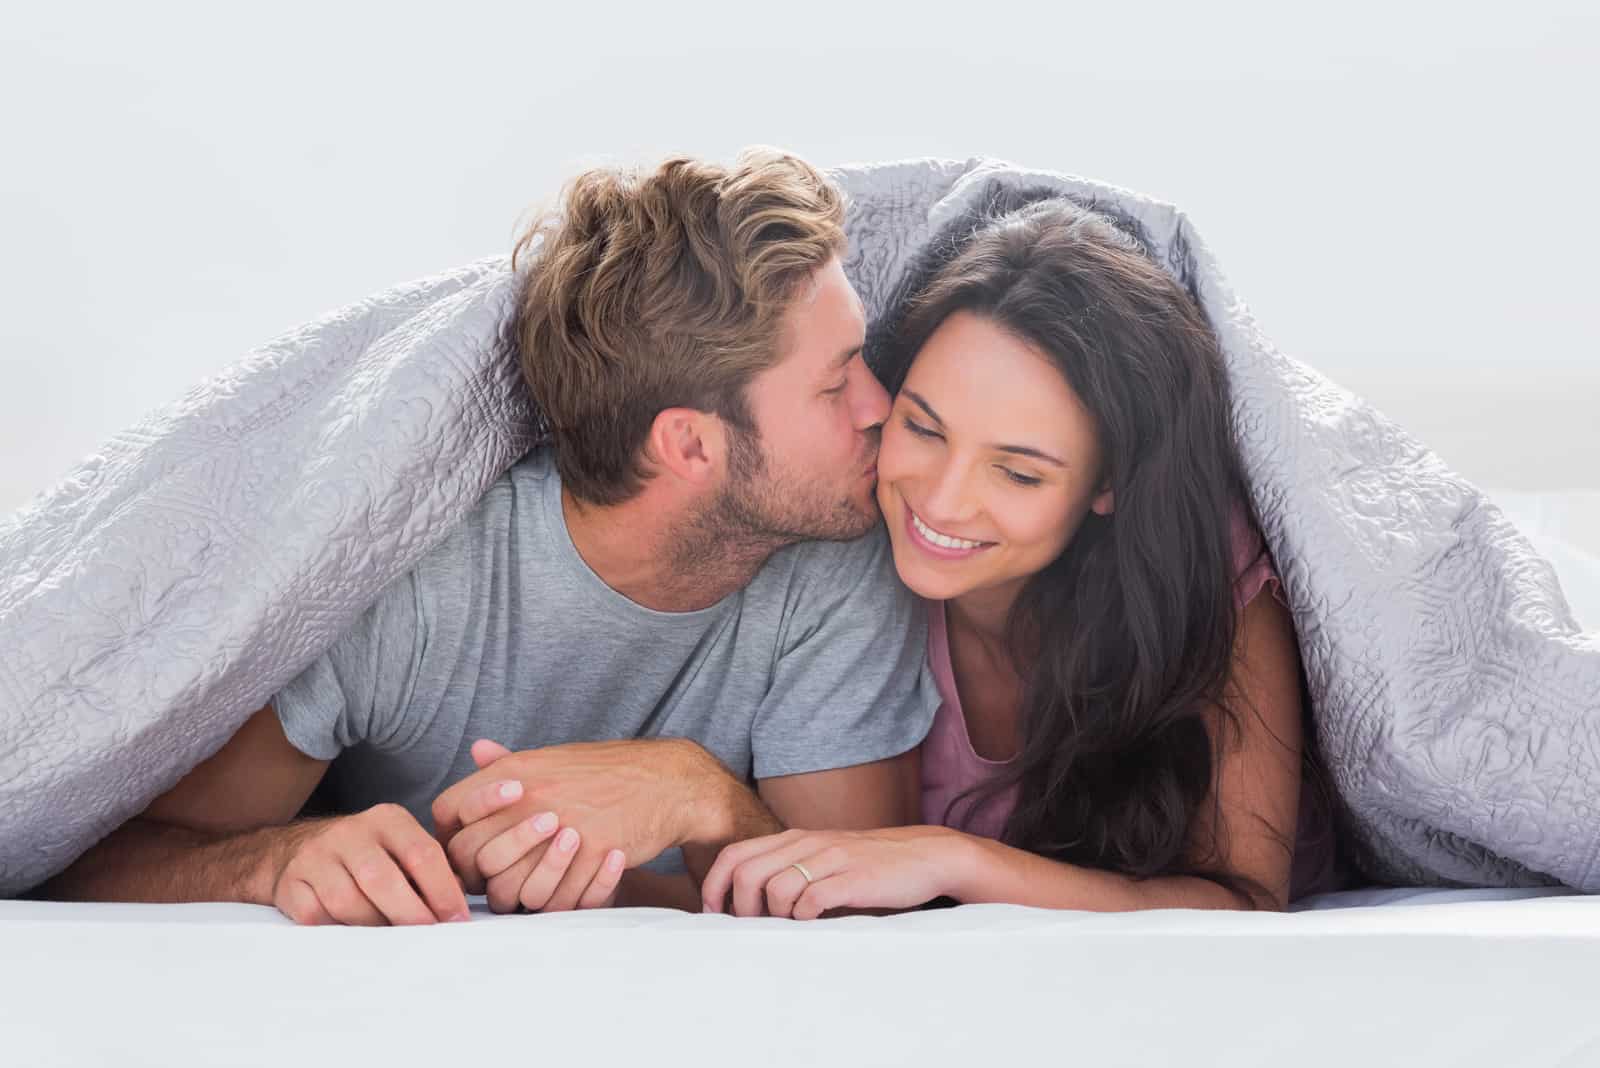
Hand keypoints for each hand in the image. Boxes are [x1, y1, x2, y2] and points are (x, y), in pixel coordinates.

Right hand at [269, 802, 496, 925]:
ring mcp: (316, 858)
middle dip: (411, 915)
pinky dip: (340, 931)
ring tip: (393, 941)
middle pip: (383, 879)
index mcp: (386, 820)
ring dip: (375, 927)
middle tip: (428, 939)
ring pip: (348, 902)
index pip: (421, 853)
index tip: (458, 920)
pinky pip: (318, 917)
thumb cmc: (367, 856)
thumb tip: (456, 910)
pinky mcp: (292, 885)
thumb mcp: (400, 849)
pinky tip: (355, 937)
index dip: (443, 891)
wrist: (294, 851)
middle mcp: (350, 833)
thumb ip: (431, 872)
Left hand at [434, 740, 640, 912]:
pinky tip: (567, 894)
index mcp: (514, 770)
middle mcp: (529, 795)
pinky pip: (556, 900)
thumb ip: (510, 764)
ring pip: (510, 889)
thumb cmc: (607, 774)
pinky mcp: (591, 851)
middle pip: (473, 858)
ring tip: (536, 892)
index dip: (452, 838)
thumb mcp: (553, 759)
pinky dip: (558, 905)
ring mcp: (560, 825)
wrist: (665, 782)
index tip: (469, 852)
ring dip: (519, 898)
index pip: (449, 812)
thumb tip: (478, 751)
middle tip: (499, 882)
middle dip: (482, 878)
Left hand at [700, 826, 963, 918]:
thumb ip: (789, 871)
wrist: (925, 855)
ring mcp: (831, 858)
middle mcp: (808, 843)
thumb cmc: (869, 864)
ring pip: (776, 887)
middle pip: (748, 873)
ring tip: (789, 927)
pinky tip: (814, 922)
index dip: (714, 886)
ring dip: (775, 916)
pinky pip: (812, 900)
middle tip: (754, 928)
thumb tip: (747, 906)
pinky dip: (804, 918)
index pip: (735, 854)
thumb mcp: (823, 858)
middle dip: (742, 909)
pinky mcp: (854, 878)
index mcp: (795, 838)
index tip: (715, 915)